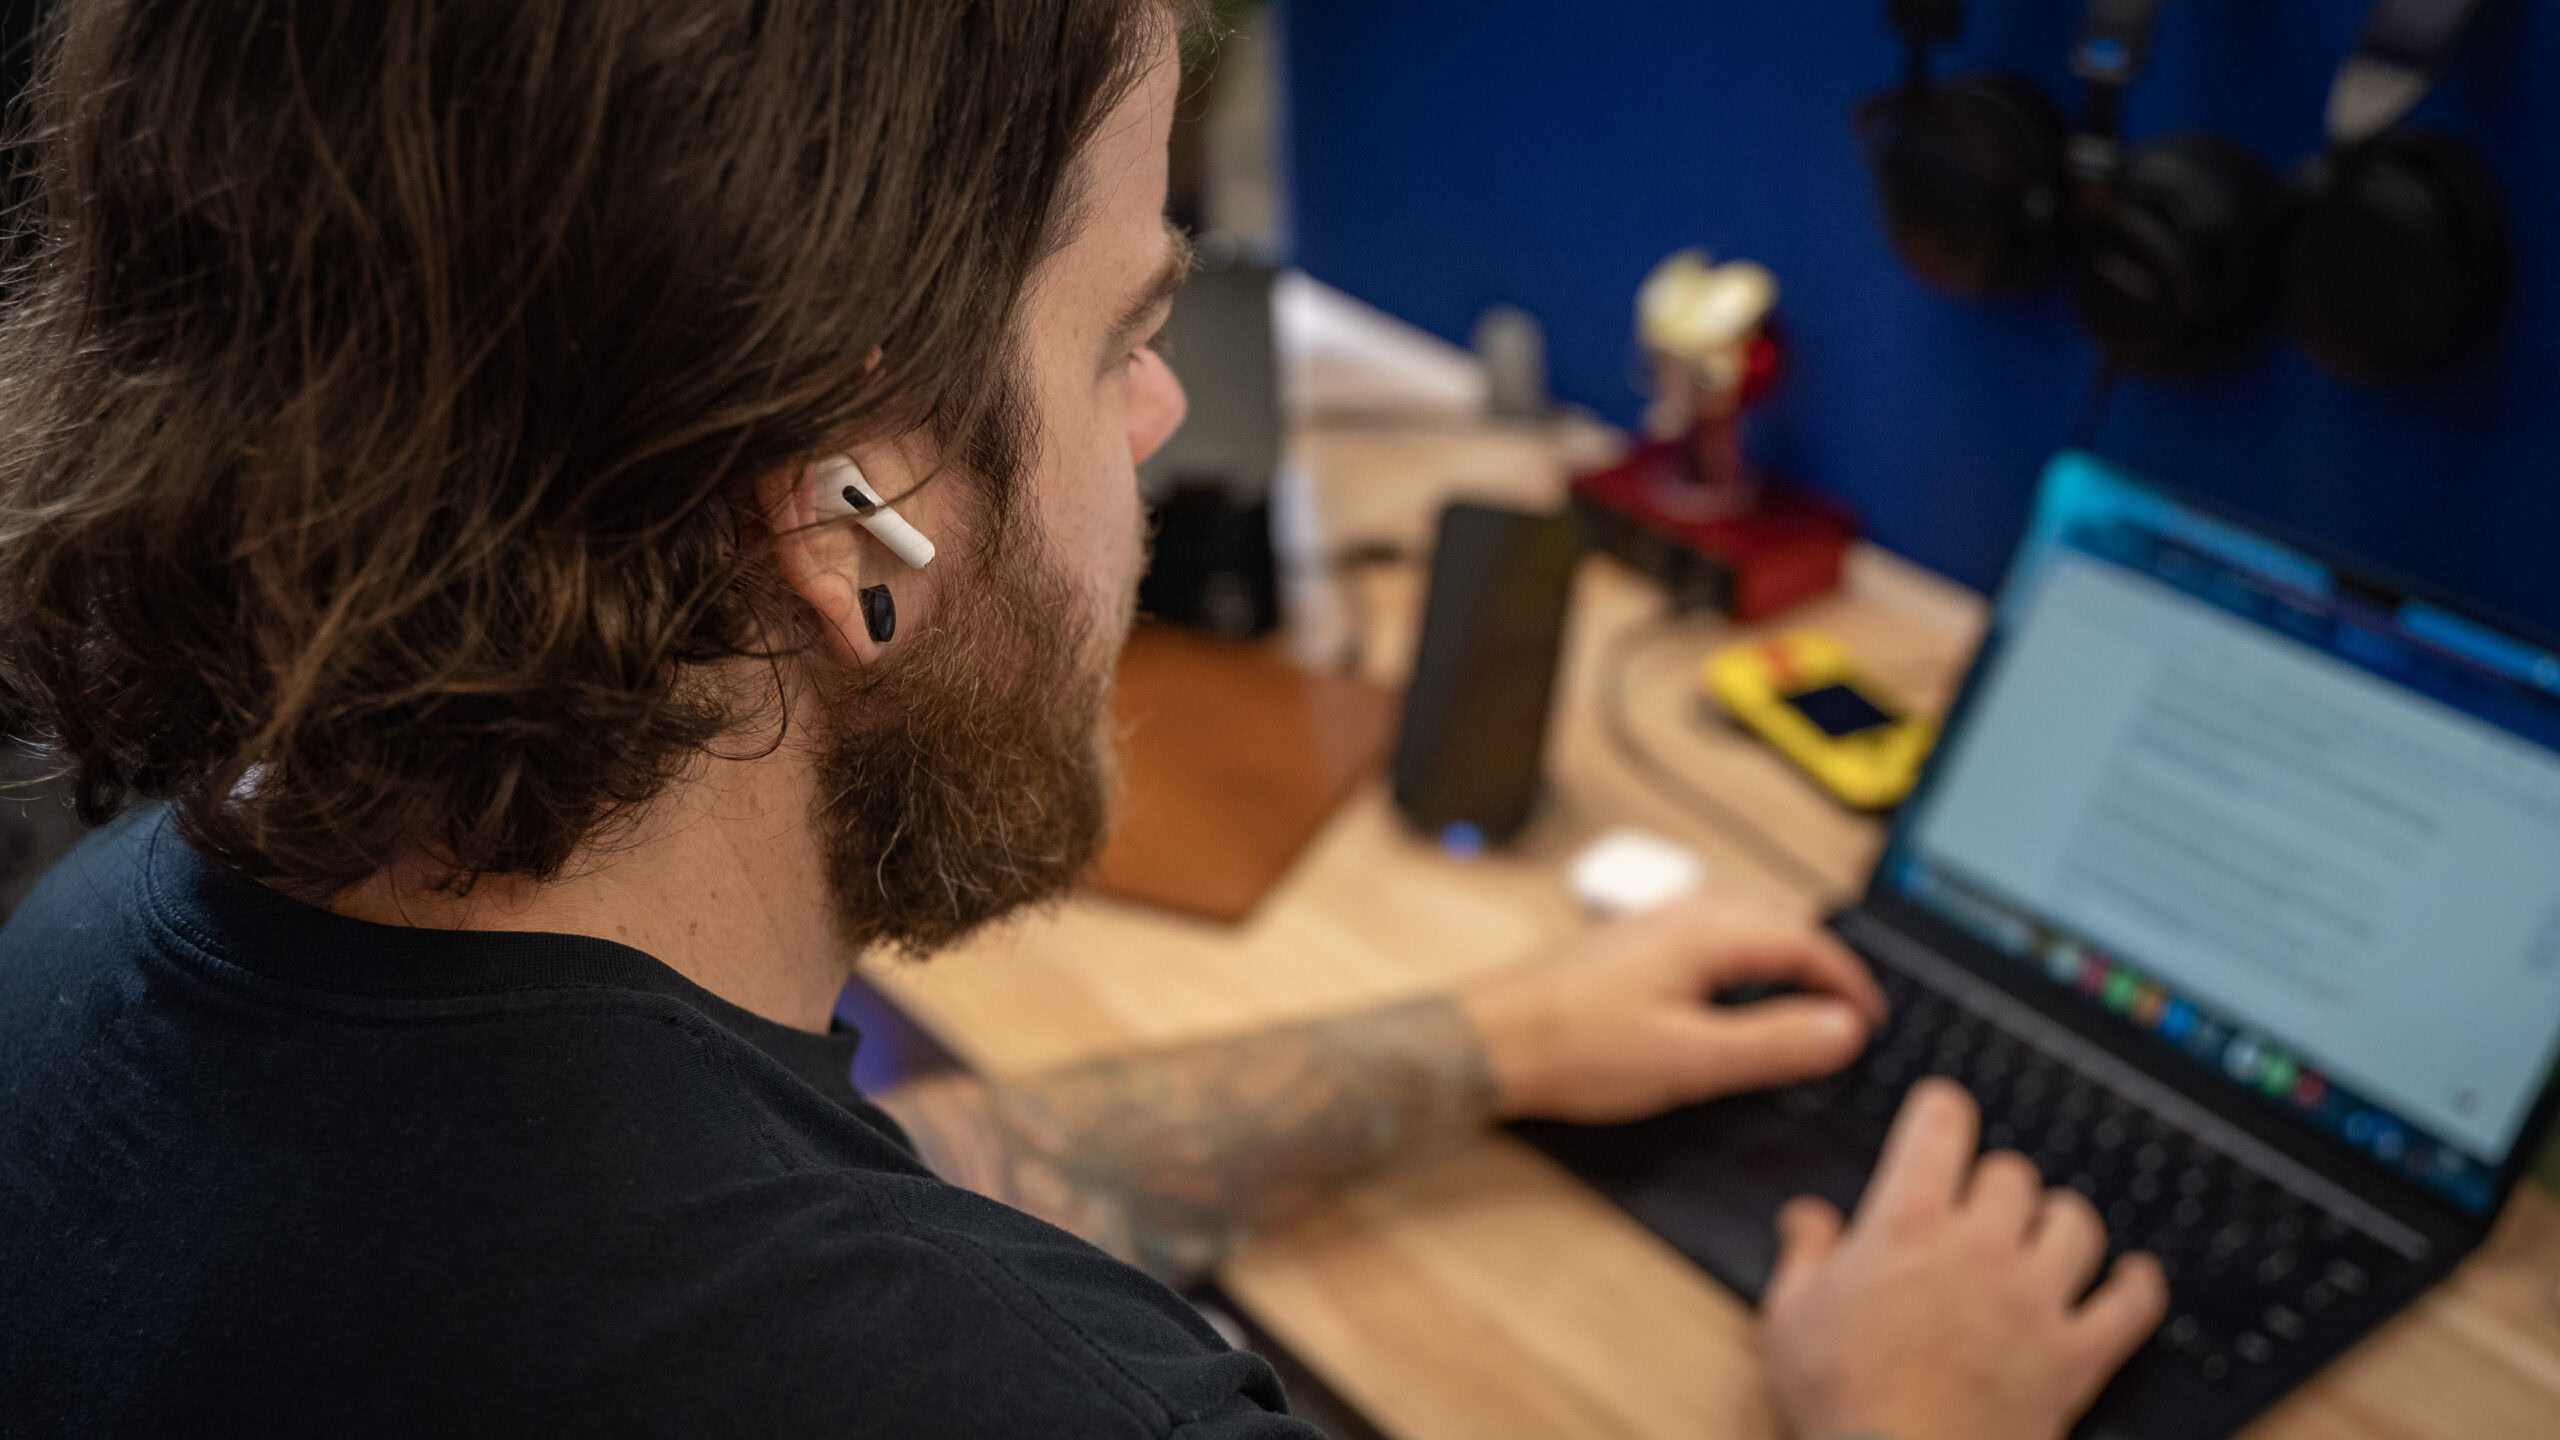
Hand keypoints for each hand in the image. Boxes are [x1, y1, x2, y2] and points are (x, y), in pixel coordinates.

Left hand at [1457, 896, 1885, 1123]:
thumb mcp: (1692, 1060)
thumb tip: (1842, 1029)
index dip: (1848, 983)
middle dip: (1821, 966)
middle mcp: (1682, 915)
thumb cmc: (1574, 1048)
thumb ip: (1774, 1044)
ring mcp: (1653, 926)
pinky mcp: (1631, 946)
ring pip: (1742, 929)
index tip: (1870, 1019)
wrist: (1492, 1042)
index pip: (1806, 943)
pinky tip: (1732, 999)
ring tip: (1805, 1004)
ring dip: (1782, 961)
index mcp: (1706, 932)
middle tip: (1848, 1012)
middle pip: (1778, 925)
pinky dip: (1742, 965)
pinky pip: (1709, 940)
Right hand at [1762, 1080, 2169, 1439]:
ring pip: (2075, 1222)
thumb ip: (1804, 1253)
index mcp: (1907, 1223)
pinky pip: (2131, 1304)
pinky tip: (2130, 1279)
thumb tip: (1809, 1218)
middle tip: (1973, 1209)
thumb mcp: (1790, 1315)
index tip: (1940, 1117)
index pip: (1941, 1124)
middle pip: (2011, 1173)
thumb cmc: (1841, 1399)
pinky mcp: (2076, 1355)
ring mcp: (2036, 1299)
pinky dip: (2136, 1286)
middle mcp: (1980, 1246)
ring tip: (2040, 1237)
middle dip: (1990, 1183)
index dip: (1941, 1110)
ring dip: (2056, 1223)